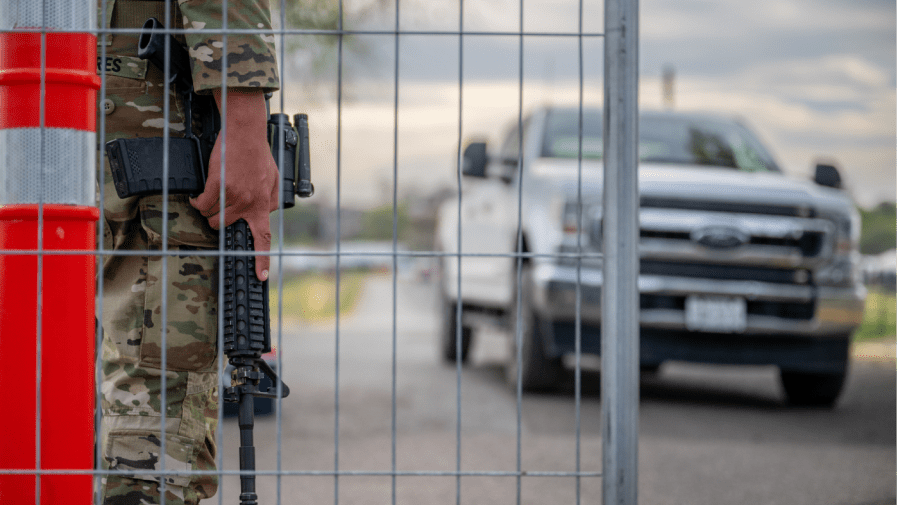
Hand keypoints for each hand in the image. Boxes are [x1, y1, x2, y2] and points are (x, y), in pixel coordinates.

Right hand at [189, 89, 278, 280]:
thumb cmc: (258, 154)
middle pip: (225, 226)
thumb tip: (267, 211)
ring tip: (211, 194)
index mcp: (263, 204)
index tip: (260, 276)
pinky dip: (197, 200)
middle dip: (218, 219)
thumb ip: (270, 198)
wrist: (245, 134)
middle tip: (218, 205)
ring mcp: (233, 197)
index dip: (262, 259)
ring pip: (211, 216)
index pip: (263, 238)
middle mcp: (249, 204)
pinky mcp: (217, 187)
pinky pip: (201, 203)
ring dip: (207, 208)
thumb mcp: (274, 178)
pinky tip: (199, 193)